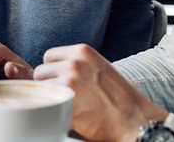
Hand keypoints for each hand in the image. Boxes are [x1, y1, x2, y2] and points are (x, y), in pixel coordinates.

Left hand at [34, 45, 167, 141]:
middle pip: (40, 72)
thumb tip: (43, 69)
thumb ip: (76, 65)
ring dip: (49, 99)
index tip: (64, 83)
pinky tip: (68, 117)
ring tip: (69, 107)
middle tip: (67, 98)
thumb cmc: (119, 99)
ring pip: (39, 89)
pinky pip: (43, 106)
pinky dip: (51, 113)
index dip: (53, 72)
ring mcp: (69, 81)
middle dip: (49, 85)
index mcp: (83, 51)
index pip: (49, 56)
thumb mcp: (99, 69)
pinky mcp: (65, 102)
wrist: (135, 121)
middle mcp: (74, 63)